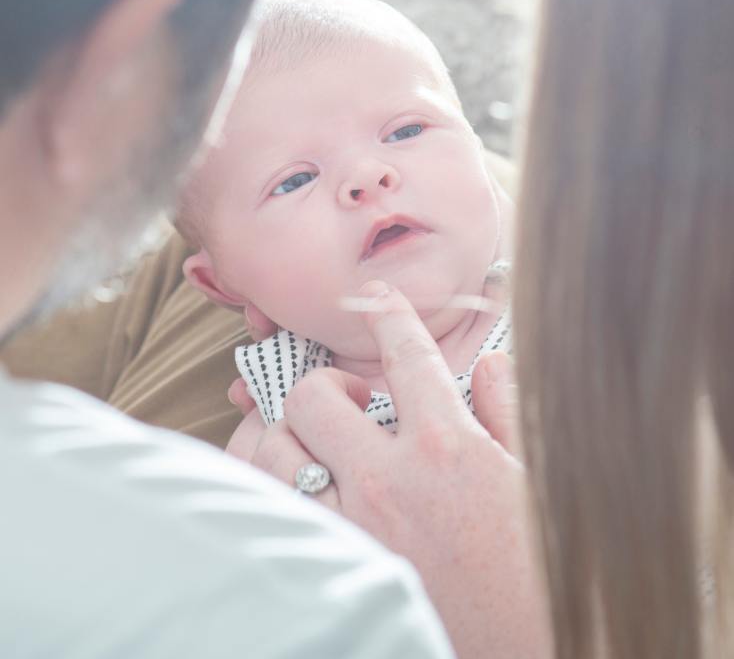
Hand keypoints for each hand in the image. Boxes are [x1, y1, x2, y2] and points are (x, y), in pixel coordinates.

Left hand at [250, 282, 550, 658]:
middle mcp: (387, 480)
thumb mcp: (542, 477)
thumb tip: (489, 365)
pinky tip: (294, 478)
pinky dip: (270, 481)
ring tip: (317, 438)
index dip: (387, 311)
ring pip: (272, 450)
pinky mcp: (333, 568)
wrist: (530, 657)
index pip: (404, 352)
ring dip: (288, 431)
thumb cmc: (543, 571)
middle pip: (313, 395)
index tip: (376, 296)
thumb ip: (511, 409)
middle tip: (355, 399)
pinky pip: (270, 508)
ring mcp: (351, 528)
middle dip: (326, 382)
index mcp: (446, 446)